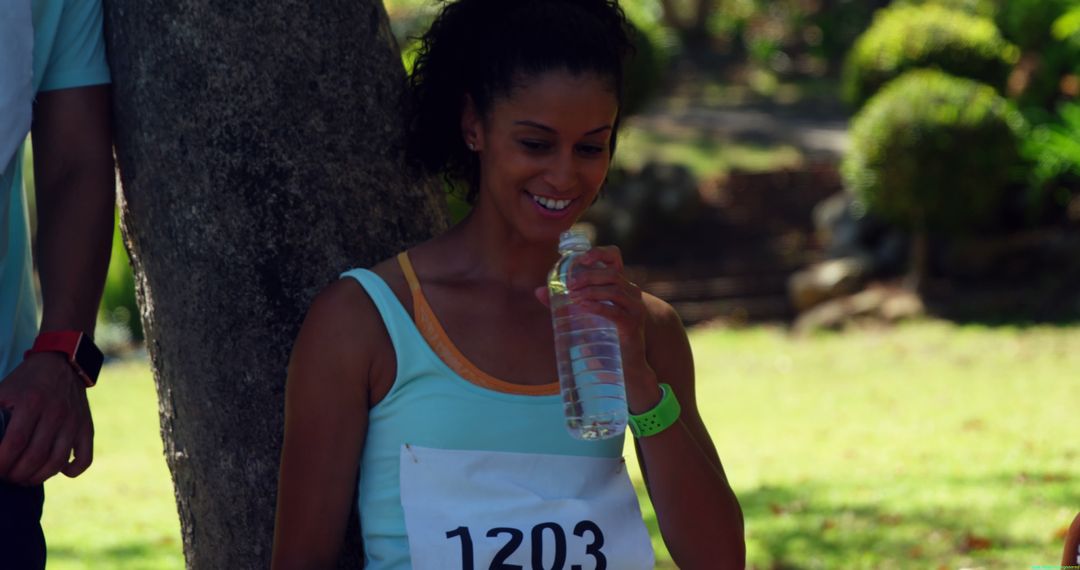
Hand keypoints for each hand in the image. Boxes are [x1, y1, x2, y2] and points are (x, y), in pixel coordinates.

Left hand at [0, 353, 93, 483]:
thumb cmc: (25, 381)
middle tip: (7, 476)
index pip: (15, 443)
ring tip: (25, 479)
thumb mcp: (2, 391)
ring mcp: (74, 421)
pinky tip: (58, 471)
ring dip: (37, 478)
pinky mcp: (86, 426)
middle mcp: (56, 412)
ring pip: (57, 462)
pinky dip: (72, 471)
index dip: (2, 462)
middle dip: (16, 474)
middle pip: (35, 456)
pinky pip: (84, 457)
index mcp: (32, 402)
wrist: (62, 363)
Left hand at [534, 245, 661, 412]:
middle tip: (570, 286)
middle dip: (588, 276)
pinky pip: (615, 311)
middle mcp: (632, 294)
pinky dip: (597, 306)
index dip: (599, 252)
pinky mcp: (633, 326)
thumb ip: (562, 303)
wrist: (625, 369)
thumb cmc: (604, 340)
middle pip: (611, 274)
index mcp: (621, 286)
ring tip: (573, 297)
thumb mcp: (583, 316)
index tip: (581, 260)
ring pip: (614, 290)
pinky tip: (583, 306)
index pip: (615, 258)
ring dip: (591, 290)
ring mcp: (635, 309)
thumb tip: (538, 291)